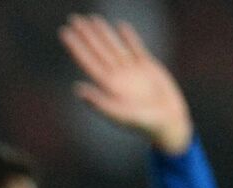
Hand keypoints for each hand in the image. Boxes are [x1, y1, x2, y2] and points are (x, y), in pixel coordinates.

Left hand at [59, 13, 192, 154]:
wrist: (168, 122)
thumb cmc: (144, 124)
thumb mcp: (120, 114)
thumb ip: (99, 102)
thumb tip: (77, 89)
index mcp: (107, 86)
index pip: (87, 61)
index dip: (76, 46)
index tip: (64, 32)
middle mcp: (116, 76)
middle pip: (97, 50)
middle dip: (85, 34)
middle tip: (74, 18)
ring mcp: (131, 71)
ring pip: (113, 46)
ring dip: (102, 33)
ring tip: (92, 18)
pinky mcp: (148, 67)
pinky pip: (136, 48)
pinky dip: (128, 37)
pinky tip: (120, 26)